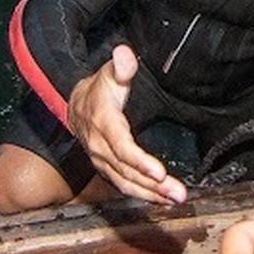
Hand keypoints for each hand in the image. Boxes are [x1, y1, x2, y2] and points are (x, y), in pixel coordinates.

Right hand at [66, 44, 186, 203]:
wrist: (75, 107)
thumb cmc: (99, 90)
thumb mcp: (108, 73)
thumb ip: (121, 66)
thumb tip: (125, 54)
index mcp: (103, 123)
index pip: (122, 147)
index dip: (140, 161)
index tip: (159, 172)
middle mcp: (100, 147)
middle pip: (128, 171)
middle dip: (153, 185)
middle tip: (178, 193)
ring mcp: (102, 162)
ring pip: (126, 183)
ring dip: (152, 194)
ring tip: (176, 198)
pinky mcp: (107, 170)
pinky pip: (125, 186)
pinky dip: (144, 195)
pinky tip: (162, 199)